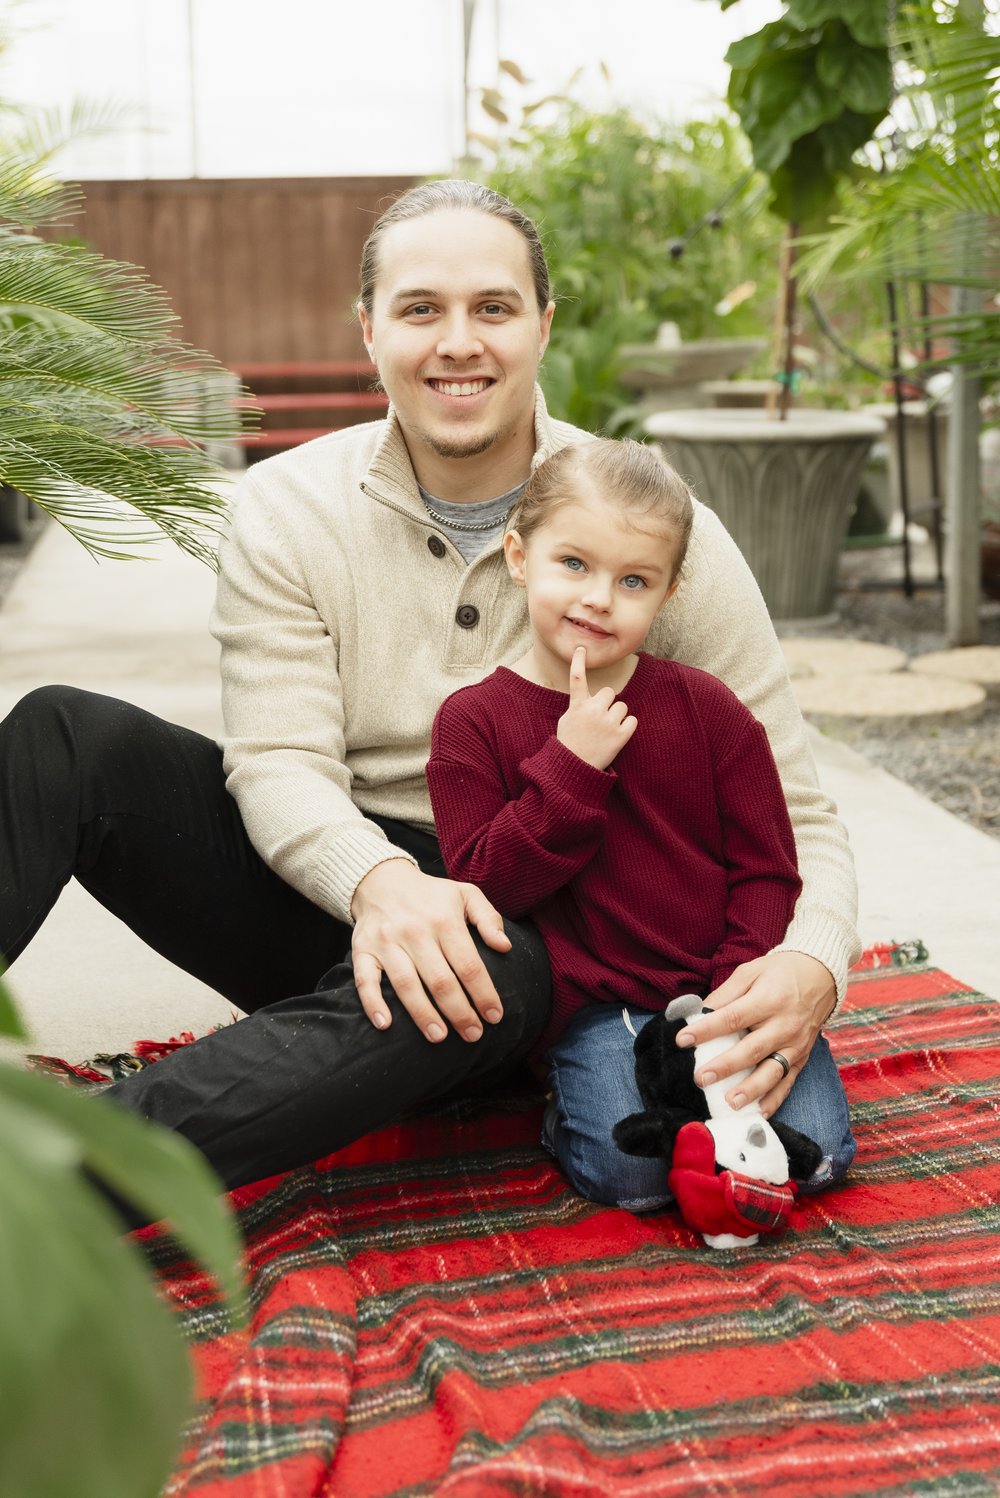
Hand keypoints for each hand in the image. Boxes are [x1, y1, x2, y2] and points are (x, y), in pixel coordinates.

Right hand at [350, 858, 511, 1042]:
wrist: (382, 880)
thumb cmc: (431, 894)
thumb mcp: (466, 894)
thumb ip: (489, 918)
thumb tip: (505, 947)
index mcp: (444, 919)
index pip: (468, 964)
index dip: (483, 994)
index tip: (495, 1016)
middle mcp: (415, 931)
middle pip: (440, 980)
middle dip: (459, 1012)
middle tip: (473, 1035)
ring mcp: (386, 942)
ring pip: (406, 985)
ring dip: (423, 1014)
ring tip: (439, 1036)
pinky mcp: (363, 950)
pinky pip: (365, 980)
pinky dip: (373, 1003)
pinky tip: (385, 1024)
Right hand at [557, 646, 636, 769]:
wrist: (575, 768)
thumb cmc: (570, 743)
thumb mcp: (566, 720)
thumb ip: (578, 706)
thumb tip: (587, 699)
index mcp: (577, 706)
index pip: (577, 678)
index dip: (578, 662)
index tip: (581, 649)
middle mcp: (593, 711)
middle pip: (609, 692)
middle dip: (607, 702)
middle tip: (600, 718)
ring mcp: (608, 722)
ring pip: (622, 706)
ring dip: (617, 716)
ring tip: (607, 730)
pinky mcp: (621, 735)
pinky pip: (632, 720)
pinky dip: (627, 726)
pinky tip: (617, 735)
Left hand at [674, 952, 836, 1114]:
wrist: (821, 975)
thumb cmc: (779, 973)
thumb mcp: (750, 972)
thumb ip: (725, 993)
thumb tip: (699, 1012)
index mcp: (767, 1000)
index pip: (732, 1018)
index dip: (706, 1030)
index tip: (682, 1039)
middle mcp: (784, 1025)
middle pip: (751, 1050)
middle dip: (725, 1066)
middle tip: (701, 1079)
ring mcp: (795, 1045)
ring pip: (771, 1072)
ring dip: (750, 1090)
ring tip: (730, 1104)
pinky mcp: (802, 1058)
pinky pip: (787, 1083)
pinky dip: (774, 1100)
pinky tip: (758, 1113)